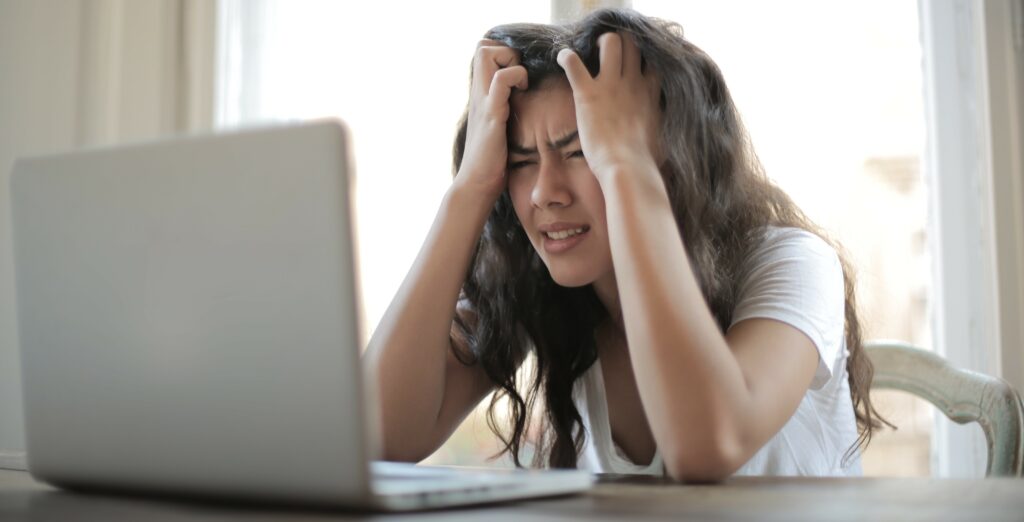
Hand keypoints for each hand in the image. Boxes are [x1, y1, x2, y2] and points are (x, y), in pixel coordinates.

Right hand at [454, 39, 528, 200]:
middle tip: (520, 75)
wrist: (477, 184)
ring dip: (511, 61)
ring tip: (521, 83)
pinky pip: (500, 81)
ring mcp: (483, 102)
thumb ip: (504, 110)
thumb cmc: (491, 161)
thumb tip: (523, 104)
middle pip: (482, 46)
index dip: (503, 53)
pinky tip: (523, 93)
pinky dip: (516, 77)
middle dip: (506, 51)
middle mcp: (478, 94)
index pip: (483, 51)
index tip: (519, 73)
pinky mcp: (491, 114)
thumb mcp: (498, 127)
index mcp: (480, 95)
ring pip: (487, 54)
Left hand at [556, 32, 660, 183]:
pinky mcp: (588, 94)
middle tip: (608, 54)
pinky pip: (573, 62)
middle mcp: (633, 82)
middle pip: (633, 42)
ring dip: (599, 42)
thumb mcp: (663, 137)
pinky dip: (565, 56)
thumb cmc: (645, 161)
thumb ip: (660, 124)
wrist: (628, 168)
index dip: (643, 56)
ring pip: (610, 41)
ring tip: (590, 52)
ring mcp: (610, 86)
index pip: (652, 59)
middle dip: (621, 42)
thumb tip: (661, 132)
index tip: (633, 64)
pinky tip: (562, 58)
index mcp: (650, 92)